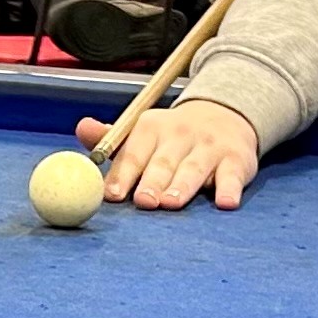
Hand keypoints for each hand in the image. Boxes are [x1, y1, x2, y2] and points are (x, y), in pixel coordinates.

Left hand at [78, 100, 259, 210]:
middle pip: (163, 162)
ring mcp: (210, 147)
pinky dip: (229, 189)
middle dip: (152, 182)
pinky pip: (232, 176)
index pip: (134, 153)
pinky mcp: (236, 160)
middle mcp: (180, 135)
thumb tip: (81, 128)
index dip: (122, 175)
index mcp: (151, 128)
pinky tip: (225, 202)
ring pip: (194, 169)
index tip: (112, 195)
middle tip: (143, 201)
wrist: (226, 114)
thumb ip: (112, 139)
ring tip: (172, 202)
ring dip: (183, 186)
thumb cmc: (173, 137)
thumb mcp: (143, 132)